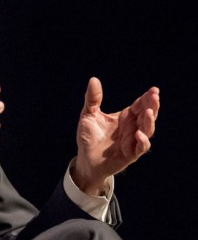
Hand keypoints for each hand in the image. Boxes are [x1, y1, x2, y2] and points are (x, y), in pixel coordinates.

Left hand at [72, 77, 158, 194]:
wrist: (84, 159)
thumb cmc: (89, 137)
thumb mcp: (89, 114)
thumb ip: (93, 99)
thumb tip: (93, 79)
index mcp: (125, 117)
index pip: (139, 105)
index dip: (147, 98)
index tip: (153, 90)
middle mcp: (132, 128)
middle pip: (147, 115)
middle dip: (152, 105)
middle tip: (155, 96)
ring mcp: (132, 141)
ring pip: (147, 130)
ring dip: (149, 121)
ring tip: (149, 111)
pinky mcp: (129, 154)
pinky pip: (140, 148)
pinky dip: (142, 141)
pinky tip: (138, 134)